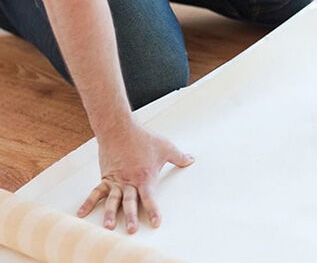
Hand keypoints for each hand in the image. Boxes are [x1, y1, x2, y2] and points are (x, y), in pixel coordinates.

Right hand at [76, 121, 193, 233]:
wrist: (119, 129)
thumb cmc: (142, 138)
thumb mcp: (166, 147)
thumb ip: (179, 156)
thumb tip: (191, 159)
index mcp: (144, 177)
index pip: (150, 198)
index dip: (153, 210)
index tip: (155, 223)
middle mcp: (129, 182)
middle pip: (130, 202)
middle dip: (131, 217)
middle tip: (131, 230)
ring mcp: (116, 181)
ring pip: (113, 200)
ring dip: (110, 214)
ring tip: (108, 227)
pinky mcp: (105, 177)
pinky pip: (96, 192)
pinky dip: (88, 203)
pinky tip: (82, 214)